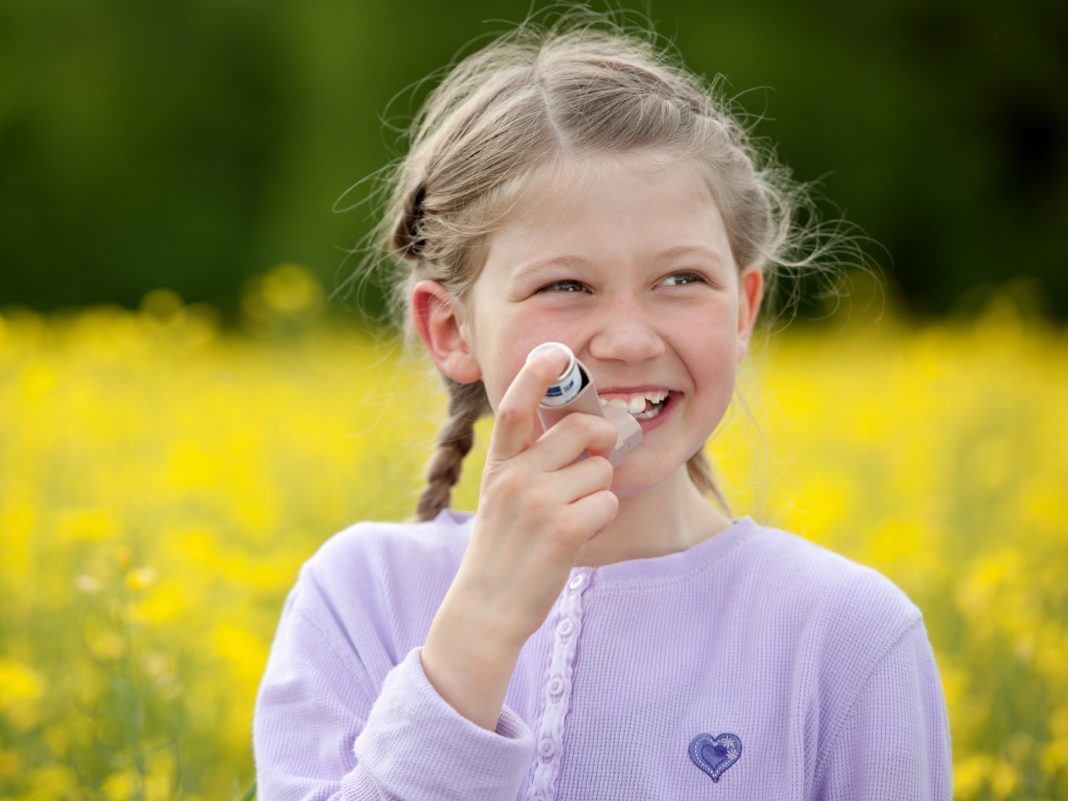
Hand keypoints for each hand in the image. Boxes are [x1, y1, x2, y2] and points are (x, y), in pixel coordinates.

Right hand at [421, 347, 618, 727]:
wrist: (486, 609)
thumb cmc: (504, 550)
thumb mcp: (503, 496)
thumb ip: (531, 461)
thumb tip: (588, 431)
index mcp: (500, 465)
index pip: (514, 406)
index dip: (536, 374)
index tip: (556, 352)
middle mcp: (515, 476)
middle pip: (583, 429)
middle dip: (601, 442)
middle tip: (595, 462)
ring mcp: (538, 502)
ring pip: (602, 469)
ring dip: (599, 491)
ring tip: (572, 517)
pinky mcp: (563, 529)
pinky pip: (607, 501)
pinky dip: (601, 517)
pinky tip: (578, 536)